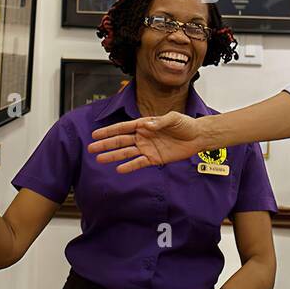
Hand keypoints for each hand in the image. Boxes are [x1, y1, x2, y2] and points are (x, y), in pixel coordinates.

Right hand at [88, 111, 203, 172]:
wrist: (197, 137)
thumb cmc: (185, 124)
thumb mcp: (173, 118)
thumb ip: (159, 122)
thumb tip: (146, 126)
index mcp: (144, 124)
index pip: (123, 128)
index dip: (109, 131)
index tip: (95, 134)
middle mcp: (143, 136)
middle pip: (120, 141)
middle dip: (106, 144)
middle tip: (91, 149)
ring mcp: (147, 148)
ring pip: (126, 153)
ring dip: (113, 156)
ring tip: (100, 159)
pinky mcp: (155, 159)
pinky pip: (139, 163)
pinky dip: (130, 166)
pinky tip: (119, 169)